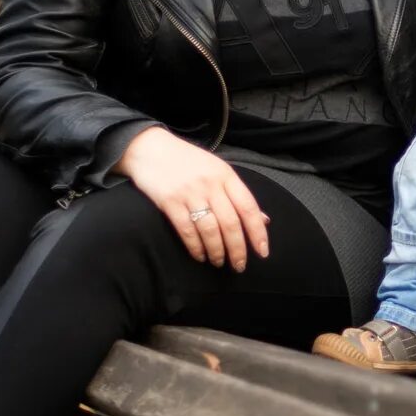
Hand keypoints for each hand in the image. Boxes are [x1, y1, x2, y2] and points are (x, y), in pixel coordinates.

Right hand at [115, 127, 269, 270]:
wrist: (150, 149)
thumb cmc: (187, 161)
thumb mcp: (217, 170)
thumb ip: (238, 194)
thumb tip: (264, 219)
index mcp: (226, 175)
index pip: (249, 207)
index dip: (258, 232)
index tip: (262, 252)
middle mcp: (211, 184)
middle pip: (230, 223)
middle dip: (238, 249)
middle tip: (239, 266)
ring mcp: (190, 193)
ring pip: (210, 230)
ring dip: (217, 251)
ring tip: (219, 262)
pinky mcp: (169, 202)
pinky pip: (187, 231)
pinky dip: (195, 247)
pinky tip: (200, 255)